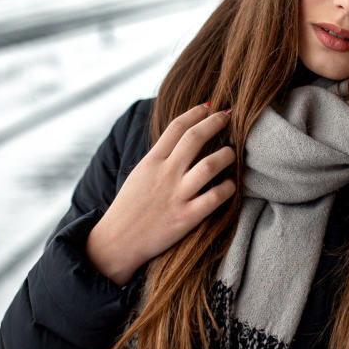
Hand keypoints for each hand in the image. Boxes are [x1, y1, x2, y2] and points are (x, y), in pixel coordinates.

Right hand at [86, 103, 236, 283]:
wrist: (116, 242)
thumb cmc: (129, 208)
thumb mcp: (139, 175)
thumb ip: (159, 158)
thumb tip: (180, 140)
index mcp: (151, 162)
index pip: (176, 127)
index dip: (195, 112)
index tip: (208, 106)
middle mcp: (165, 174)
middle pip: (194, 138)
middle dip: (215, 122)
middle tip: (228, 116)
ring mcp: (177, 196)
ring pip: (210, 166)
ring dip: (226, 155)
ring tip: (232, 152)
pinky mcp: (186, 218)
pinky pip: (215, 198)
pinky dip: (228, 188)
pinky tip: (231, 185)